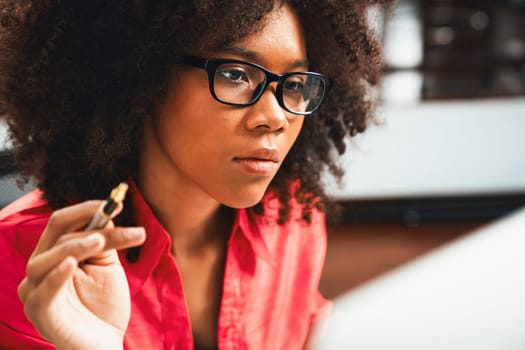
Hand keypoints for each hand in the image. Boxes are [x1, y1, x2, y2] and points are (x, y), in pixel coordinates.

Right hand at [17, 200, 145, 349]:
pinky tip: (71, 264)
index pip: (63, 223)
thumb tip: (107, 215)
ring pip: (45, 260)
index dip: (88, 210)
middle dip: (86, 223)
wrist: (106, 343)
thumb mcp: (107, 267)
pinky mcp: (41, 314)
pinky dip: (56, 276)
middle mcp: (41, 269)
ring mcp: (37, 292)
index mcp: (56, 255)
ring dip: (74, 246)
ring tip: (99, 240)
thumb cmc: (104, 306)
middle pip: (56, 235)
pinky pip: (43, 292)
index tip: (118, 202)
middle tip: (114, 217)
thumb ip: (105, 243)